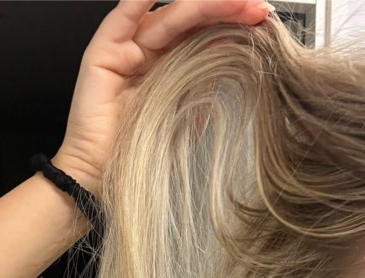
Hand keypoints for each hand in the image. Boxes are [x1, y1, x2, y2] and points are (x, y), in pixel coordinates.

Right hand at [53, 0, 272, 195]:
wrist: (103, 173)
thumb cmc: (140, 150)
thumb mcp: (188, 113)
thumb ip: (207, 82)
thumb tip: (236, 53)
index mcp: (170, 65)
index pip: (204, 34)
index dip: (232, 23)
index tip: (262, 19)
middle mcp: (149, 52)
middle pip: (190, 20)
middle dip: (225, 9)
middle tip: (256, 8)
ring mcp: (127, 48)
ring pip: (168, 15)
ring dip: (202, 5)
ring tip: (234, 2)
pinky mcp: (105, 50)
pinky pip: (125, 14)